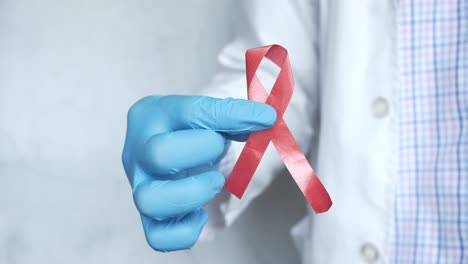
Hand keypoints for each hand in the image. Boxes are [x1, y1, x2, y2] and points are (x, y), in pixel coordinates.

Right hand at [121, 95, 275, 251]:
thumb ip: (234, 117)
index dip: (232, 116)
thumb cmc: (191, 133)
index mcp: (151, 114)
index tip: (265, 118)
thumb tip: (265, 119)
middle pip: (158, 154)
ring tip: (213, 182)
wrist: (173, 154)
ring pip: (149, 200)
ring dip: (193, 193)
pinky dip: (186, 231)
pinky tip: (201, 214)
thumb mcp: (209, 116)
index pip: (191, 112)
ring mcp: (139, 186)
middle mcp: (137, 151)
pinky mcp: (148, 219)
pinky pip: (158, 236)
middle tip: (219, 153)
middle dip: (202, 153)